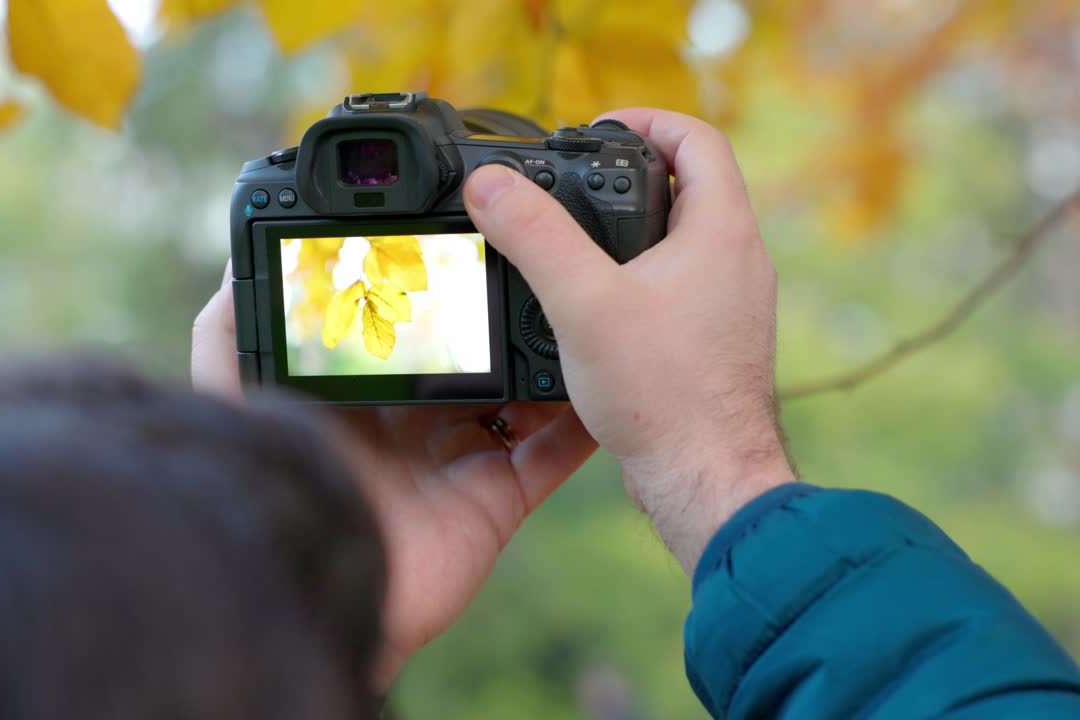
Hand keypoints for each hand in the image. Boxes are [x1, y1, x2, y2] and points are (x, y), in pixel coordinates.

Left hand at [191, 273, 596, 690]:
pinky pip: (554, 455)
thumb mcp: (236, 402)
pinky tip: (607, 379)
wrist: (317, 584)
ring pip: (523, 396)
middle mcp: (417, 421)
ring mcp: (462, 458)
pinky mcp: (499, 498)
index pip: (411, 330)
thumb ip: (226, 337)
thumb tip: (232, 268)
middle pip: (476, 356)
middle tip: (540, 258)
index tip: (465, 235)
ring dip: (554, 357)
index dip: (437, 290)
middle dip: (504, 312)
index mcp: (365, 393)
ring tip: (585, 303)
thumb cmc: (277, 487)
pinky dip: (585, 423)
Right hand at [463, 109, 795, 576]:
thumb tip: (489, 185)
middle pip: (693, 185)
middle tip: (578, 181)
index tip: (599, 128)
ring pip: (688, 239)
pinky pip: (686, 285)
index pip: (698, 139)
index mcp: (722, 233)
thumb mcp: (582, 303)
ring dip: (639, 226)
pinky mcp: (720, 342)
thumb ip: (535, 237)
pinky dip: (646, 275)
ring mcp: (735, 305)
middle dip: (633, 172)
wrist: (706, 481)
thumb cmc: (662, 397)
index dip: (647, 119)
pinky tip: (603, 306)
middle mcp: (741, 261)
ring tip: (581, 239)